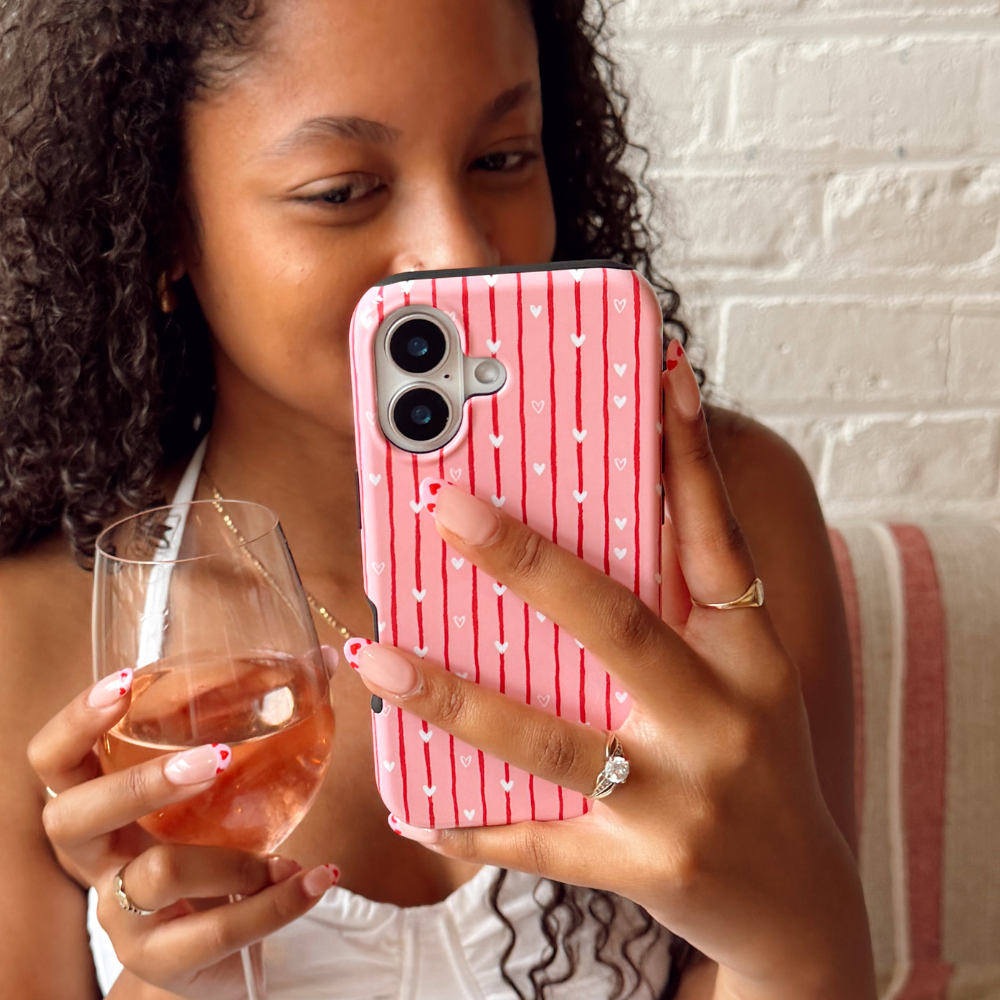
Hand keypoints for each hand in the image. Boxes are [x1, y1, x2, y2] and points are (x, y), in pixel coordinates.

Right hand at [26, 676, 338, 998]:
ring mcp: (122, 918)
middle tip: (214, 758)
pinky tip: (317, 876)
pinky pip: (216, 930)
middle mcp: (98, 862)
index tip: (127, 682)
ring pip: (156, 873)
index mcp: (104, 811)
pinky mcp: (163, 961)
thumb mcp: (225, 793)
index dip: (76, 722)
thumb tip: (328, 655)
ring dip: (234, 855)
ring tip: (280, 854)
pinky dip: (278, 902)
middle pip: (70, 818)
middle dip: (141, 783)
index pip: (54, 763)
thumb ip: (266, 725)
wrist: (220, 954)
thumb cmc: (216, 852)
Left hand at [351, 343, 876, 999]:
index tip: (657, 374)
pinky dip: (473, 823)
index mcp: (749, 657)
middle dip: (530, 561)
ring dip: (454, 696)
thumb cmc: (759, 764)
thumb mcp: (746, 682)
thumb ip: (682, 612)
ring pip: (551, 736)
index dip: (688, 457)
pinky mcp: (644, 866)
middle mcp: (722, 717)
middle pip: (618, 624)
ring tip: (375, 655)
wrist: (801, 903)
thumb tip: (595, 533)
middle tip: (450, 506)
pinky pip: (540, 840)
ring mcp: (682, 795)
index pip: (715, 541)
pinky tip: (413, 805)